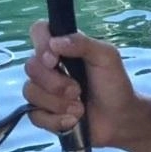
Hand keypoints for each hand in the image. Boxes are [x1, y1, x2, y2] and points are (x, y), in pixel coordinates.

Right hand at [24, 21, 138, 148]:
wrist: (120, 119)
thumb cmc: (114, 84)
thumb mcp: (106, 57)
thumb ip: (83, 44)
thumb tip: (54, 42)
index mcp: (63, 48)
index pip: (39, 31)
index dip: (41, 44)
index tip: (55, 59)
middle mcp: (50, 67)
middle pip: (30, 66)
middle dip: (55, 83)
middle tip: (78, 90)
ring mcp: (44, 91)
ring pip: (30, 92)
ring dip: (59, 103)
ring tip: (79, 107)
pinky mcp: (43, 114)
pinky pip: (34, 115)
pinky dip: (56, 120)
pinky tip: (73, 120)